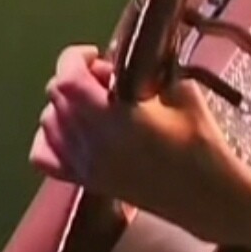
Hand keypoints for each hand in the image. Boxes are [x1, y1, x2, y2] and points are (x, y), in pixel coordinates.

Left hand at [28, 45, 250, 243]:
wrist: (207, 196)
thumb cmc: (201, 145)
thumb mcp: (183, 94)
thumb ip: (153, 70)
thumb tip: (134, 56)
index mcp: (115, 118)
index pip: (68, 78)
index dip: (75, 58)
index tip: (96, 55)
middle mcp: (92, 142)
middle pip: (56, 96)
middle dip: (75, 77)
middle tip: (105, 78)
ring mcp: (85, 165)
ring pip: (47, 122)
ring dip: (64, 105)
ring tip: (93, 104)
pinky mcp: (87, 182)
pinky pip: (43, 155)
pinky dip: (50, 137)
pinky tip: (74, 131)